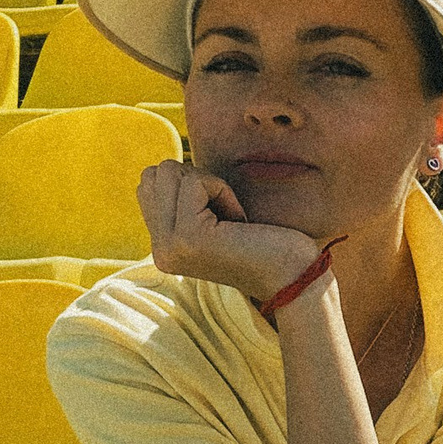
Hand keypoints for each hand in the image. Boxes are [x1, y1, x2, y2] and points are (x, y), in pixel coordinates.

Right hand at [136, 160, 324, 304]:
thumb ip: (181, 201)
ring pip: (170, 172)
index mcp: (162, 247)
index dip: (190, 183)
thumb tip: (163, 168)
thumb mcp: (211, 219)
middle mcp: (159, 250)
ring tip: (232, 219)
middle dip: (197, 180)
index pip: (149, 183)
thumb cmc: (264, 241)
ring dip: (210, 184)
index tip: (219, 214)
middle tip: (226, 215)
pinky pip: (194, 182)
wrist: (293, 276)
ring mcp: (170, 246)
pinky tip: (239, 221)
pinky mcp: (189, 237)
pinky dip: (223, 191)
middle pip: (156, 173)